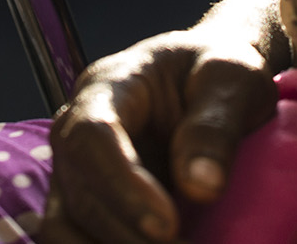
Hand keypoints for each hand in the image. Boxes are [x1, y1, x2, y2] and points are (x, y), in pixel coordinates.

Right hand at [39, 29, 277, 243]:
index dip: (123, 186)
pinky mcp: (90, 202)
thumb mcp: (232, 77)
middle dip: (129, 236)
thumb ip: (216, 125)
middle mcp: (79, 129)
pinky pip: (78, 240)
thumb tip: (200, 187)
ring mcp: (79, 169)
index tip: (169, 225)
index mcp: (110, 85)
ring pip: (63, 227)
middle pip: (79, 193)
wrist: (213, 79)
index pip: (92, 136)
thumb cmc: (220, 70)